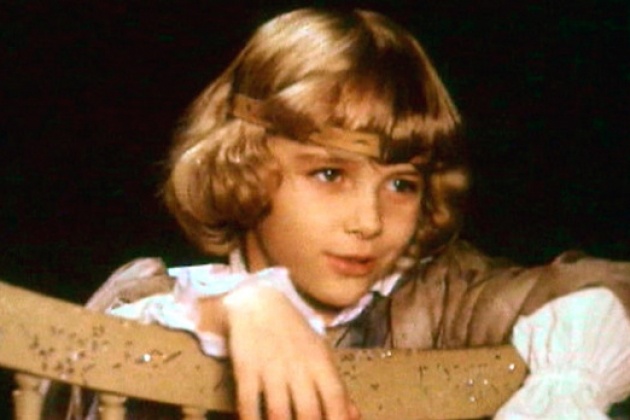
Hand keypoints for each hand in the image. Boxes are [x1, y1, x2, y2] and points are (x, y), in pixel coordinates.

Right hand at [222, 284, 359, 419]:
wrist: (258, 302)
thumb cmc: (294, 334)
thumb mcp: (320, 354)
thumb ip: (335, 387)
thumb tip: (355, 415)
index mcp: (321, 363)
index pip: (336, 399)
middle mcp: (298, 367)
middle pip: (309, 413)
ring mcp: (271, 367)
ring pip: (279, 414)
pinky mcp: (246, 368)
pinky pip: (248, 403)